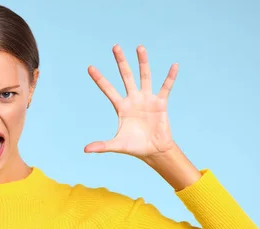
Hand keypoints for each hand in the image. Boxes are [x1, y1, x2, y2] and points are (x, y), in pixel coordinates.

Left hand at [84, 44, 178, 160]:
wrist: (153, 151)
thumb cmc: (134, 146)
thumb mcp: (117, 145)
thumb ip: (102, 145)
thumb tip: (85, 150)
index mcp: (121, 107)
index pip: (108, 89)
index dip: (99, 79)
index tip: (89, 67)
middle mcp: (133, 99)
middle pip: (126, 76)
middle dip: (121, 62)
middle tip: (115, 46)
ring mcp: (147, 99)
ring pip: (144, 76)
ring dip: (143, 62)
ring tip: (139, 47)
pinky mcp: (161, 103)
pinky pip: (166, 87)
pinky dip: (170, 77)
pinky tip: (174, 65)